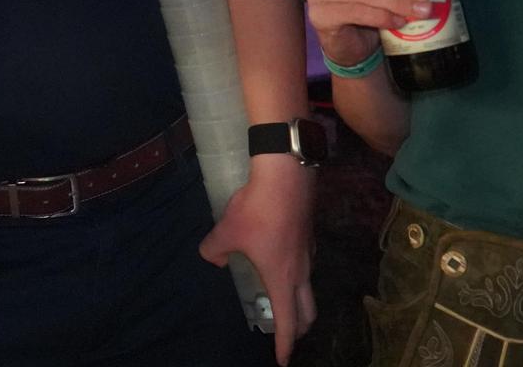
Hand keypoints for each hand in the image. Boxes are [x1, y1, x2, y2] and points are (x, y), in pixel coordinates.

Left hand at [200, 155, 317, 364]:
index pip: (289, 323)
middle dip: (299, 329)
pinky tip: (280, 266)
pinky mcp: (308, 236)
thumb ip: (214, 251)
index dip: (285, 345)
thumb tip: (213, 259)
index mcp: (283, 279)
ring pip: (309, 289)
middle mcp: (301, 272)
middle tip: (286, 335)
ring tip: (281, 303)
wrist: (286, 175)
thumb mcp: (226, 232)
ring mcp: (309, 254)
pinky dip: (296, 279)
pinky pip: (305, 267)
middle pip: (307, 312)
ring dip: (299, 303)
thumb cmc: (258, 210)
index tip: (282, 360)